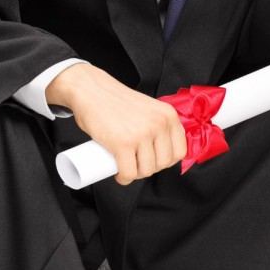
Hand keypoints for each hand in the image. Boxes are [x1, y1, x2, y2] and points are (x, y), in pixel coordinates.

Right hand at [46, 63, 186, 185]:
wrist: (91, 90)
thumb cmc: (116, 100)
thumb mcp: (148, 107)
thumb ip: (158, 122)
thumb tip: (161, 147)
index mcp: (168, 115)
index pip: (179, 151)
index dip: (166, 161)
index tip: (153, 160)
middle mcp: (159, 124)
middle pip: (163, 163)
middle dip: (149, 168)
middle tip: (136, 163)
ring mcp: (141, 134)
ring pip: (146, 170)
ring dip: (135, 174)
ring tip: (126, 167)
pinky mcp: (123, 143)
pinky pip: (129, 172)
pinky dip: (124, 178)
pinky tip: (119, 175)